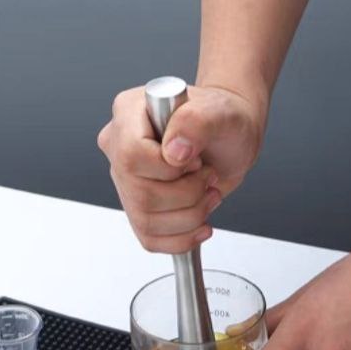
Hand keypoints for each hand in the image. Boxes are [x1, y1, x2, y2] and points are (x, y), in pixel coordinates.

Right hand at [97, 83, 265, 253]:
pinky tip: (201, 221)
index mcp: (128, 113)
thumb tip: (174, 152)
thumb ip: (195, 122)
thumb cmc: (223, 119)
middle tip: (208, 177)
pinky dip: (183, 237)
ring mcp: (127, 180)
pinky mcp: (139, 207)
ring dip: (191, 216)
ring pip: (147, 222)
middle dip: (188, 195)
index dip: (168, 170)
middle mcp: (120, 147)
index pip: (131, 156)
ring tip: (209, 194)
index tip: (195, 161)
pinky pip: (150, 238)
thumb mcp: (221, 111)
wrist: (231, 139)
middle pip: (140, 195)